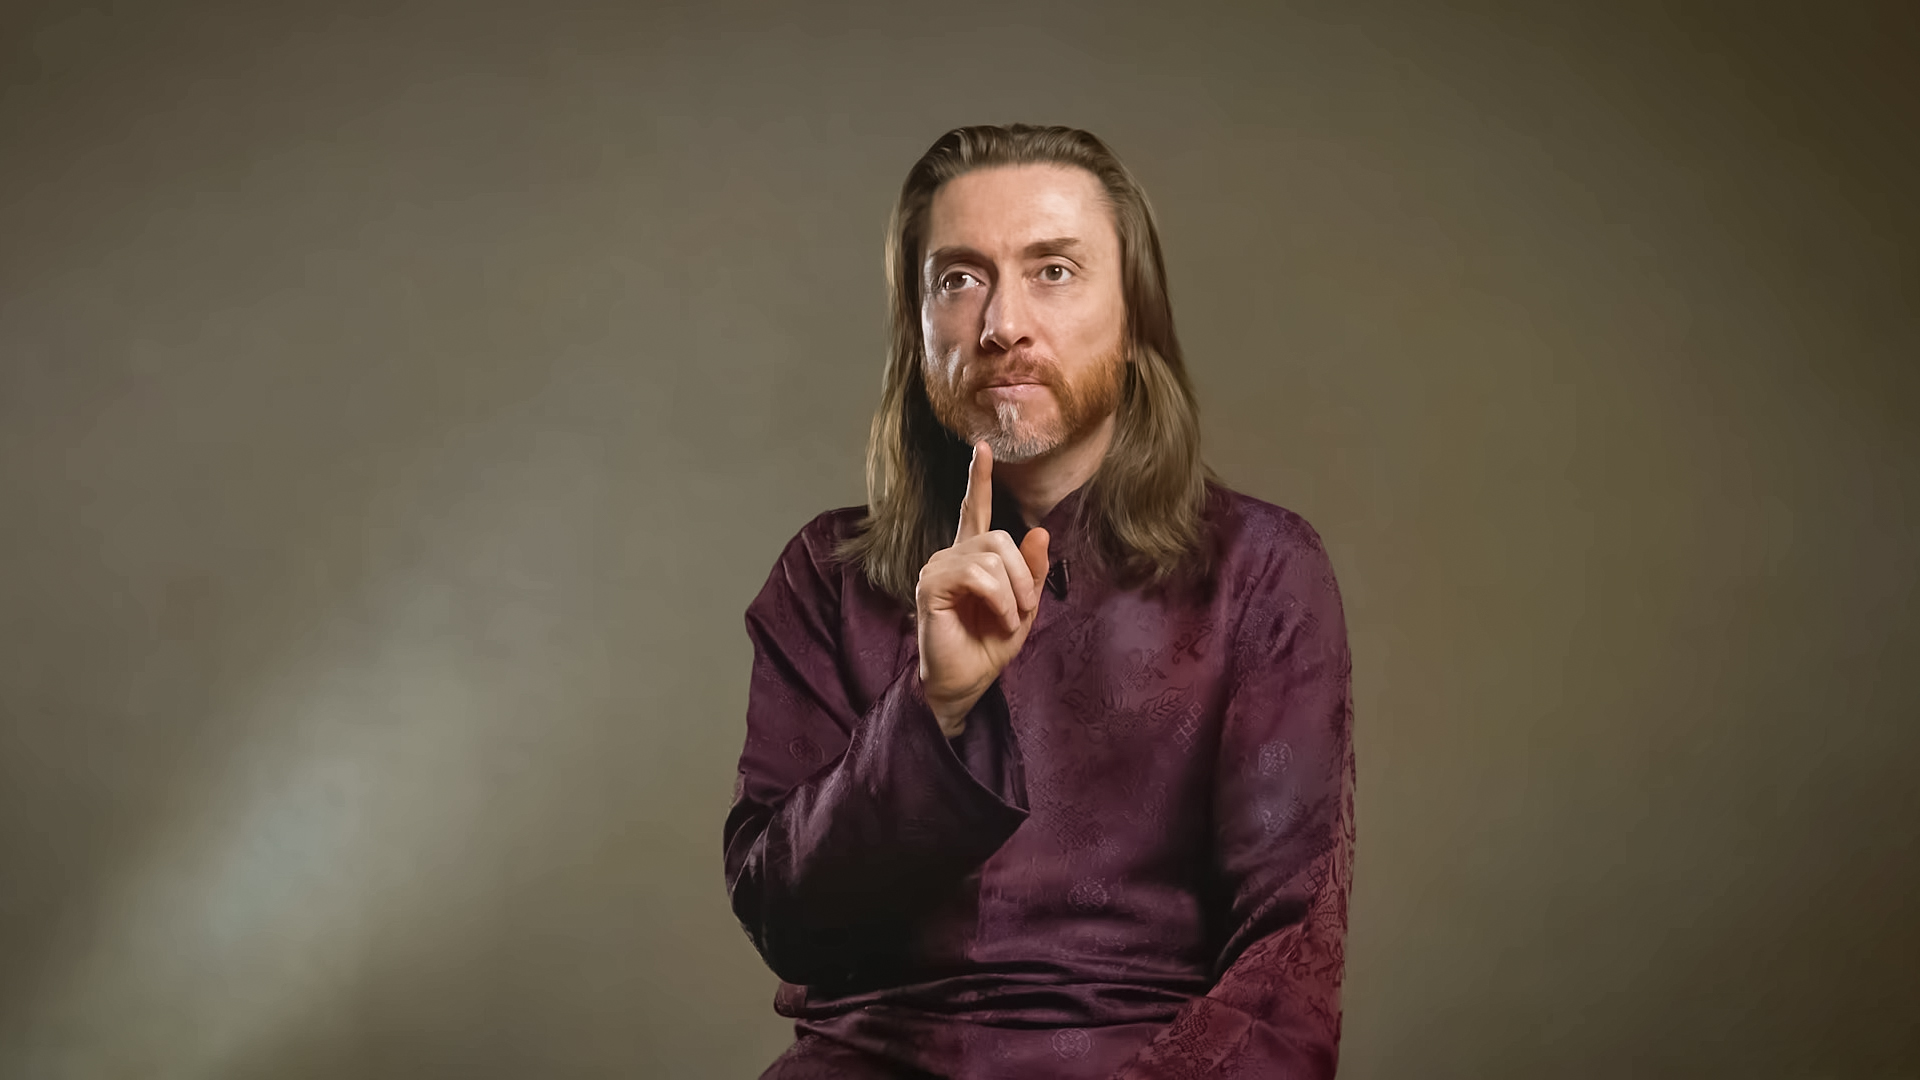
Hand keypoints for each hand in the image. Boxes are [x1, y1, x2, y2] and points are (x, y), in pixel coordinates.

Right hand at [915, 441, 1050, 735]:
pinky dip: (999, 600)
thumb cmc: (986, 647)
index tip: (982, 448)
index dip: (979, 479)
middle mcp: (950, 556)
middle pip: (998, 537)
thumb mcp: (1023, 608)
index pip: (973, 510)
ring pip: (992, 555)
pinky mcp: (931, 586)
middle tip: (1023, 610)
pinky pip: (978, 575)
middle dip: (1023, 575)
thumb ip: (1032, 571)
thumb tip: (1040, 531)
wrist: (964, 684)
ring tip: (1008, 619)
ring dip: (1013, 593)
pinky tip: (997, 619)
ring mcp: (937, 569)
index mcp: (972, 558)